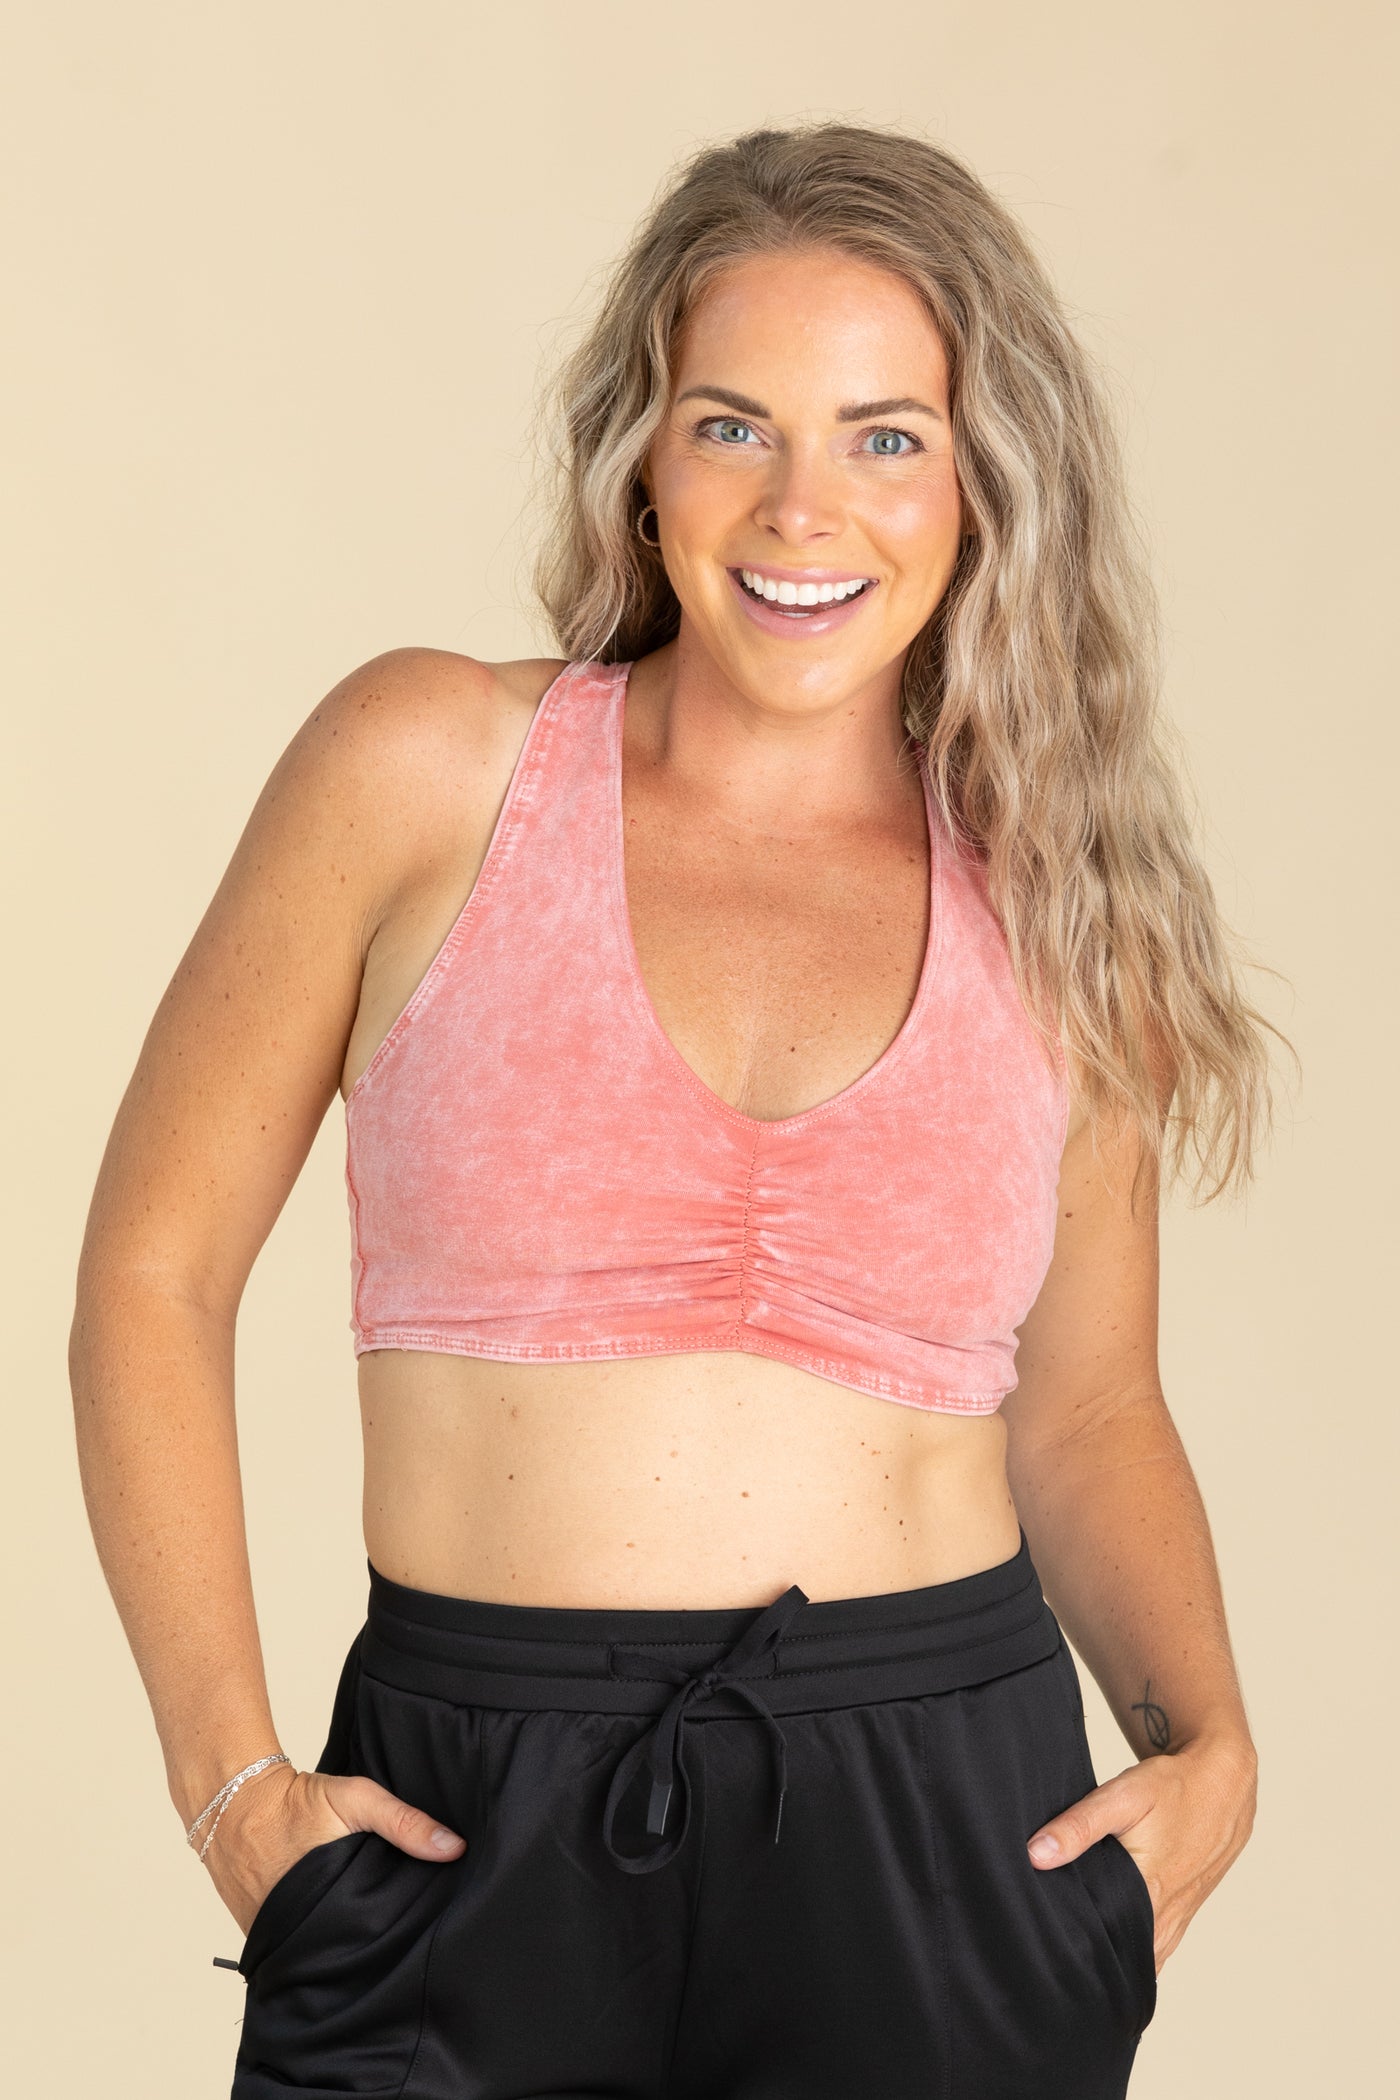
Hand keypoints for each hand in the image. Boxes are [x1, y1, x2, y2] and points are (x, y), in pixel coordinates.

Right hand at [198, 1763, 466, 1935]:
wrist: (234, 1800)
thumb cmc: (296, 1801)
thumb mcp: (356, 1800)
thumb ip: (404, 1822)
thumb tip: (455, 1848)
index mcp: (326, 1909)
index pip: (370, 1940)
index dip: (395, 1935)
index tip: (421, 1930)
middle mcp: (297, 1934)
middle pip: (346, 1950)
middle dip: (371, 1942)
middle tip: (401, 1931)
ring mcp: (275, 1939)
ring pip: (319, 1949)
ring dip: (341, 1940)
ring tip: (370, 1930)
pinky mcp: (260, 1934)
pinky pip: (294, 1943)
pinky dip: (312, 1934)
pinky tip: (335, 1921)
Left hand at [1026, 1730, 1257, 1972]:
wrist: (1223, 1785)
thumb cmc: (1174, 1788)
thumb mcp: (1122, 1797)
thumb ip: (1078, 1827)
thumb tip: (1035, 1855)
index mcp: (1148, 1896)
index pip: (1100, 1943)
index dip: (1068, 1944)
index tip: (1041, 1940)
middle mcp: (1165, 1920)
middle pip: (1117, 1956)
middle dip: (1085, 1955)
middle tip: (1049, 1945)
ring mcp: (1176, 1923)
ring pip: (1138, 1958)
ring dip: (1110, 1956)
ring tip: (1073, 1948)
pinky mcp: (1182, 1917)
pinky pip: (1154, 1950)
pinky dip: (1132, 1950)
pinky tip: (1108, 1940)